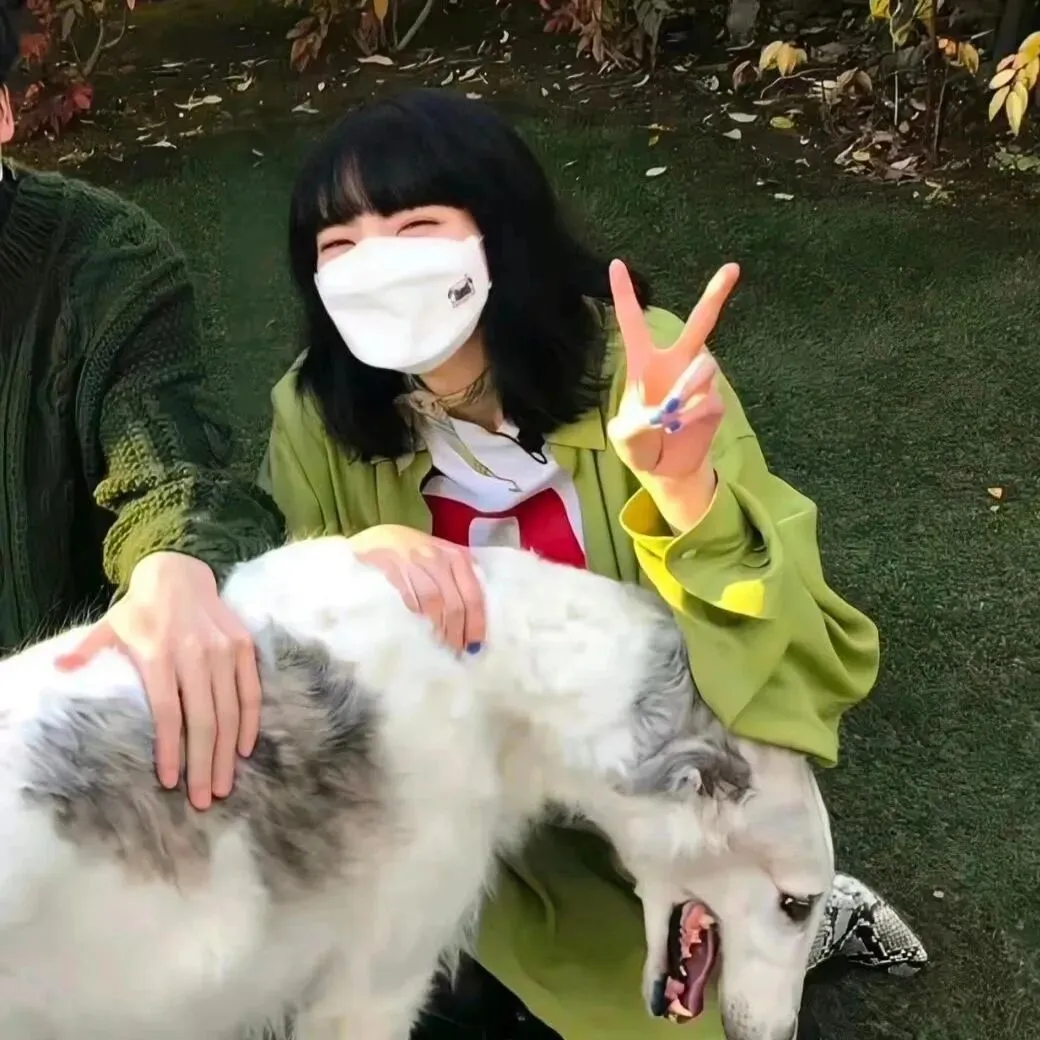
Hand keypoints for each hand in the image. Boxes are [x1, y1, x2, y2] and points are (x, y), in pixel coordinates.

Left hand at [54, 552, 258, 810]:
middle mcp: (196, 654)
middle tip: (204, 799)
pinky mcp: (244, 647)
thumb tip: (59, 668)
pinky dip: (249, 723)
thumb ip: (88, 650)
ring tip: (222, 785)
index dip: (171, 749)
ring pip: (230, 711)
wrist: (182, 572)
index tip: (169, 782)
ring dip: (227, 753)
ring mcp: (224, 651)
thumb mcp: (110, 625)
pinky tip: (244, 750)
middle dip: (204, 764)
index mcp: (160, 653)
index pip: (169, 711)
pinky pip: (250, 691)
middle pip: (205, 719)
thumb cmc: (142, 608)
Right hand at [349, 525, 484, 654]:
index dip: (476, 622)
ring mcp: (417, 563)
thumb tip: (473, 617)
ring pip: (434, 602)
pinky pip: (410, 597)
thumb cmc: (417, 550)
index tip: (476, 644)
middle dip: (458, 630)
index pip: (474, 594)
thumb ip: (460, 579)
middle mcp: (440, 558)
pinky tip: (421, 626)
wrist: (381, 536)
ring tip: (441, 643)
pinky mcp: (395, 569)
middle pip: (455, 602)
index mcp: (458, 557)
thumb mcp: (444, 557)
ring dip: (439, 627)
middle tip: (457, 650)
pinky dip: (417, 614)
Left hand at [606, 260, 739, 483]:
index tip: (616, 263)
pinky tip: (681, 427)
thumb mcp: (624, 437)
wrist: (665, 470)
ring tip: (670, 415)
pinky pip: (708, 399)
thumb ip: (635, 423)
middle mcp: (675, 363)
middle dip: (716, 295)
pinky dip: (692, 414)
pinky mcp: (714, 401)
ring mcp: (698, 381)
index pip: (632, 322)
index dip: (624, 294)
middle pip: (700, 323)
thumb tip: (663, 411)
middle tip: (733, 267)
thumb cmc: (639, 447)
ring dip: (687, 389)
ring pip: (704, 367)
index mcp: (643, 363)